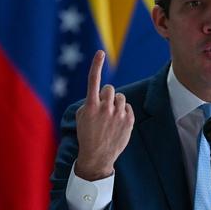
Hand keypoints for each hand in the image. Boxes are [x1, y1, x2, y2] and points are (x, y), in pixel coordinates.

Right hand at [74, 50, 133, 180]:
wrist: (97, 157)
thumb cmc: (87, 135)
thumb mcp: (82, 117)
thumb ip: (91, 101)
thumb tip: (102, 94)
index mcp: (90, 106)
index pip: (93, 81)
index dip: (97, 65)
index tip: (100, 52)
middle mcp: (105, 108)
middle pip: (110, 88)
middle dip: (107, 95)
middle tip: (103, 109)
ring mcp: (118, 115)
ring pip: (120, 97)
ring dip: (116, 103)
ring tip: (110, 118)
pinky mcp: (128, 121)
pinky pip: (127, 107)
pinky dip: (123, 112)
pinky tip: (117, 123)